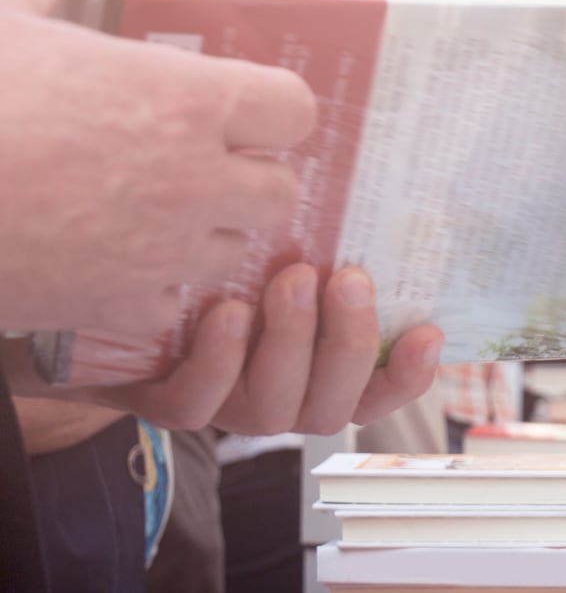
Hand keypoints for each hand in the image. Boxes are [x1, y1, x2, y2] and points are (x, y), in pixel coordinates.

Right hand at [0, 0, 315, 333]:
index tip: (245, 109)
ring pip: (233, 252)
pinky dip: (150, 290)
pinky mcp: (125, 307)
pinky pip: (172, 306)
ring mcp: (166, 252)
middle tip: (202, 163)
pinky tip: (108, 262)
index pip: (293, 110)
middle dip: (251, 179)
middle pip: (281, 192)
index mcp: (181, 101)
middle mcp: (194, 182)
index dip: (272, 109)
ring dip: (205, 234)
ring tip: (150, 210)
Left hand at [84, 264, 440, 433]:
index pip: (376, 393)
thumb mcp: (275, 253)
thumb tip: (377, 183)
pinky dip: (219, 362)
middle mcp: (280, 398)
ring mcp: (225, 406)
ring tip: (290, 279)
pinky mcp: (166, 403)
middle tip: (348, 278)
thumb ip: (325, 249)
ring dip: (291, 344)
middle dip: (347, 342)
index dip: (408, 375)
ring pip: (274, 409)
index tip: (428, 330)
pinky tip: (227, 312)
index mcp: (317, 375)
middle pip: (331, 405)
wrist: (109, 295)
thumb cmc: (212, 262)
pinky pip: (199, 404)